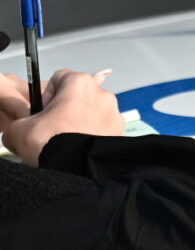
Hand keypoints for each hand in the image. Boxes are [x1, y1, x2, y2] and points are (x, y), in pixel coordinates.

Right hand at [2, 69, 124, 166]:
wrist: (75, 171)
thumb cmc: (51, 143)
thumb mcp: (19, 130)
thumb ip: (20, 124)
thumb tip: (20, 131)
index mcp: (80, 83)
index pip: (60, 78)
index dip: (48, 95)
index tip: (42, 112)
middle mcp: (102, 94)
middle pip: (80, 96)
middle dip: (67, 110)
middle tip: (54, 129)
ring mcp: (115, 114)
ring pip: (94, 112)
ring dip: (82, 122)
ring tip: (69, 142)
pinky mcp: (121, 133)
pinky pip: (104, 129)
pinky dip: (94, 136)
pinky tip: (82, 149)